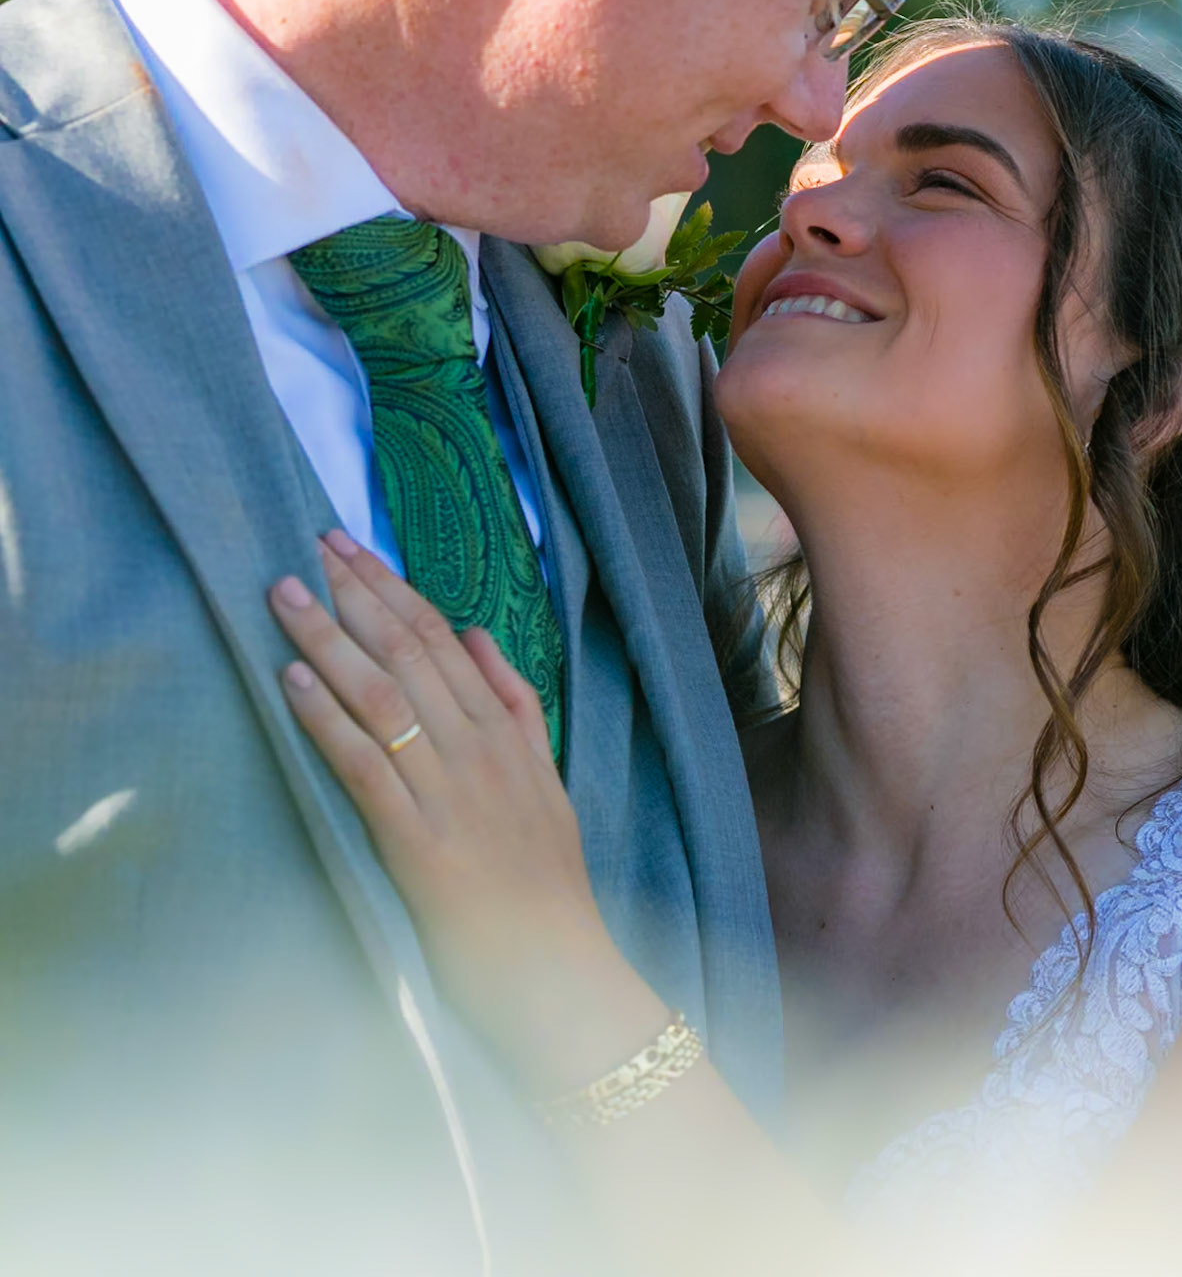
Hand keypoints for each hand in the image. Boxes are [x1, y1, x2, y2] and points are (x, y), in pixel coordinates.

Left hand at [269, 533, 660, 1093]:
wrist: (559, 972)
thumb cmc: (546, 885)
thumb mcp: (547, 780)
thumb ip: (516, 704)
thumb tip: (478, 631)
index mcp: (507, 732)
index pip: (443, 639)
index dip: (392, 589)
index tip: (351, 549)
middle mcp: (479, 749)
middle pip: (409, 652)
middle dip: (355, 595)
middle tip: (308, 547)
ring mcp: (450, 793)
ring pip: (383, 696)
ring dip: (329, 641)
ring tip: (285, 598)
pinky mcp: (418, 843)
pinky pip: (365, 766)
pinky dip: (327, 719)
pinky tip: (292, 682)